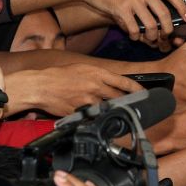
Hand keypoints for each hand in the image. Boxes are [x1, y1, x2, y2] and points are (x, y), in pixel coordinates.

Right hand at [8, 63, 142, 116]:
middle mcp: (96, 86)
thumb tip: (112, 83)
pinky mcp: (81, 112)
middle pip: (120, 96)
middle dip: (127, 101)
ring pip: (109, 107)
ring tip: (114, 111)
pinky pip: (94, 116)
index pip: (124, 81)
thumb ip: (98, 76)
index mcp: (97, 73)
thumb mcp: (82, 69)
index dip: (137, 89)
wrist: (40, 86)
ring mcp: (89, 100)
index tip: (145, 93)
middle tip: (133, 104)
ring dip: (112, 109)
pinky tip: (96, 116)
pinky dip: (97, 116)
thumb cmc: (59, 76)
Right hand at [69, 0, 185, 46]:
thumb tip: (162, 10)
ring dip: (152, 35)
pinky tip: (133, 35)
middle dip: (168, 29)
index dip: (183, 8)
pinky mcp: (121, 8)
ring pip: (151, 25)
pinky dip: (135, 35)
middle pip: (164, 14)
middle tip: (166, 35)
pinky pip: (134, 28)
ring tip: (149, 38)